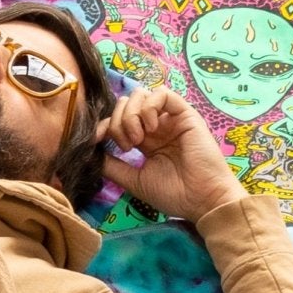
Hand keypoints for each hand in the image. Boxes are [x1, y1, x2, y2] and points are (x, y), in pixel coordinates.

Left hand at [98, 86, 247, 225]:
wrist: (201, 199)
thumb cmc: (172, 193)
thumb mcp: (134, 180)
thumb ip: (113, 166)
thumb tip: (92, 152)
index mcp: (145, 141)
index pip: (118, 121)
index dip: (104, 126)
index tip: (96, 139)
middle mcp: (156, 126)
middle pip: (127, 104)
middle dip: (117, 121)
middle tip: (127, 146)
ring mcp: (170, 118)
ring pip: (141, 95)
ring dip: (131, 116)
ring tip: (138, 140)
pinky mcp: (185, 113)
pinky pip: (162, 93)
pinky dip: (148, 107)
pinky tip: (150, 129)